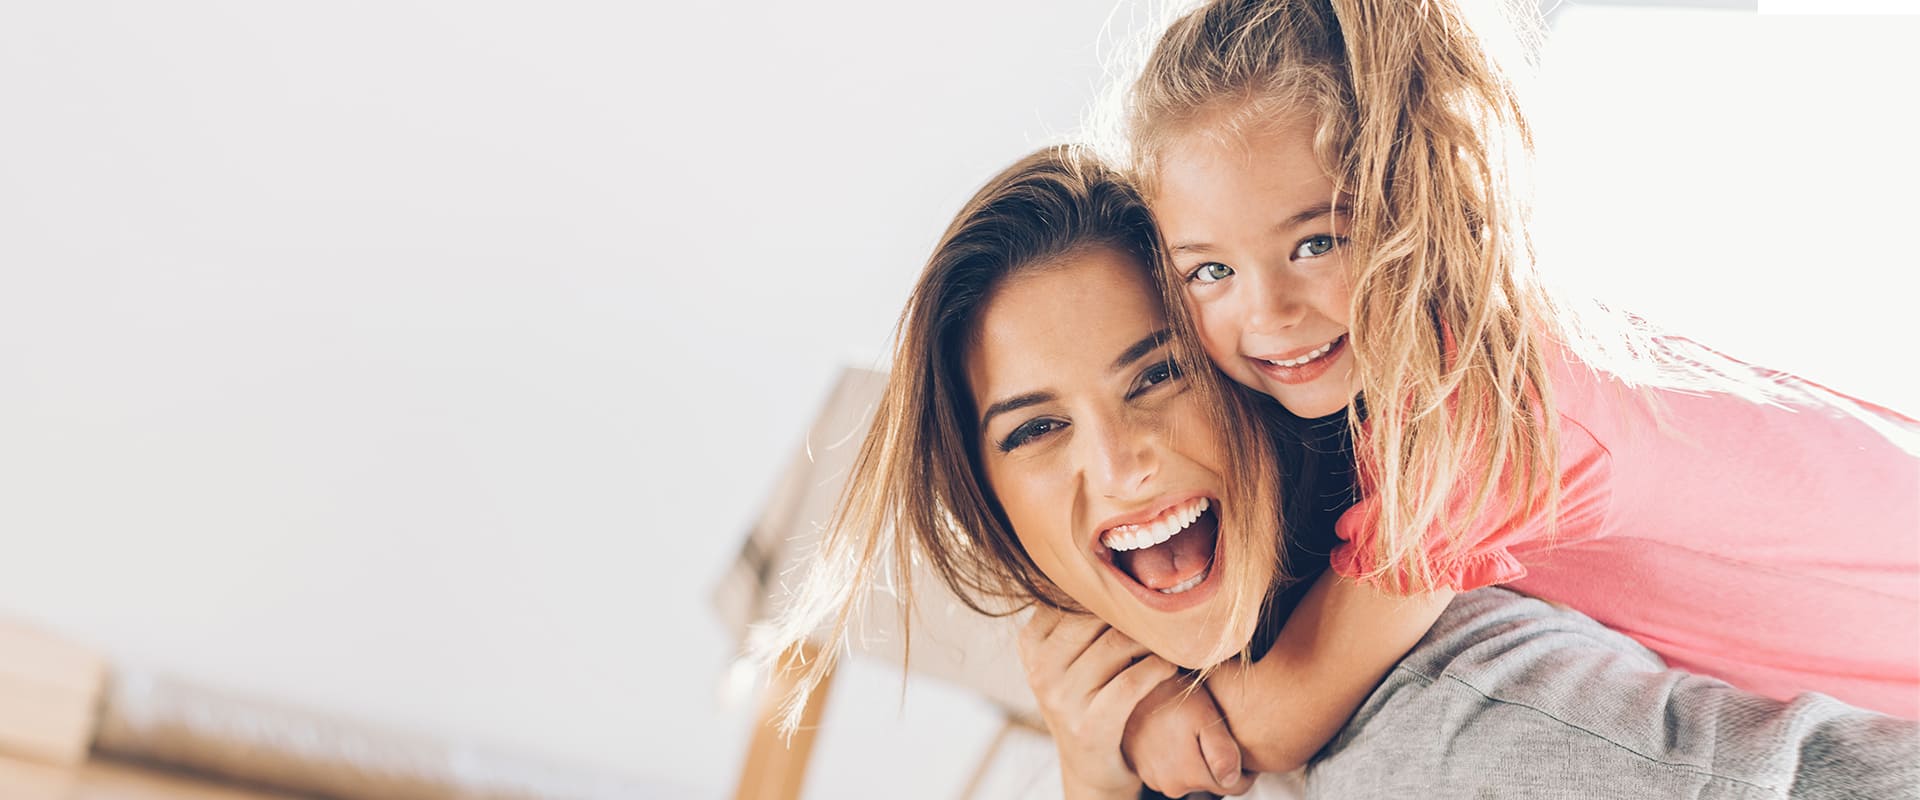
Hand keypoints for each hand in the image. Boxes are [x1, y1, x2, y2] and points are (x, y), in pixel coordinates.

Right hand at [1018, 606, 1176, 799]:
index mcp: (1031, 643)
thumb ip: (1078, 615)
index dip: (1108, 589)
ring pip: (1117, 645)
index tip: (1137, 587)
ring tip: (1168, 636)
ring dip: (1151, 638)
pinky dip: (1157, 669)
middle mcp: (1040, 669)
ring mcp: (1061, 699)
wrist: (1092, 768)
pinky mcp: (1089, 726)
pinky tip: (1169, 665)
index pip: (1071, 594)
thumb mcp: (1070, 656)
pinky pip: (1131, 683)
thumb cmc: (1090, 697)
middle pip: (1094, 616)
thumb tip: (1107, 556)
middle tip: (1162, 608)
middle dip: (1132, 611)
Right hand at [1123, 677, 1256, 795]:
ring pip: (1192, 778)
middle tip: (1212, 730)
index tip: (1238, 744)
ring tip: (1192, 729)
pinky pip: (1173, 771)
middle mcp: (1171, 784)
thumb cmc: (1170, 695)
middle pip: (1212, 783)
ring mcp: (1155, 779)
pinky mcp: (1144, 771)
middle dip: (1218, 763)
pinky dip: (1178, 757)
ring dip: (1197, 760)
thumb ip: (1223, 751)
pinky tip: (1175, 733)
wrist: (1130, 686)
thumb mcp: (1204, 715)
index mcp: (1190, 775)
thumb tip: (1233, 779)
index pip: (1235, 786)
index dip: (1244, 767)